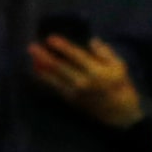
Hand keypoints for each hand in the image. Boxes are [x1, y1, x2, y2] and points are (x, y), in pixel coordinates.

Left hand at [27, 37, 141, 128]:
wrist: (119, 113)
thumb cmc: (121, 86)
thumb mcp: (120, 66)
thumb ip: (105, 53)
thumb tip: (92, 41)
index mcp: (96, 71)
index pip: (75, 55)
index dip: (61, 46)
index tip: (50, 38)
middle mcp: (83, 81)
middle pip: (59, 67)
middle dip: (44, 56)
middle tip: (31, 47)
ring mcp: (75, 92)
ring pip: (53, 78)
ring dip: (41, 67)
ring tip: (31, 58)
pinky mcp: (70, 100)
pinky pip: (54, 87)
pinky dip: (45, 79)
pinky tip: (38, 71)